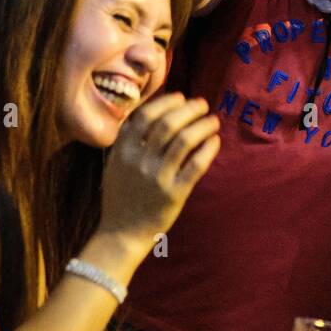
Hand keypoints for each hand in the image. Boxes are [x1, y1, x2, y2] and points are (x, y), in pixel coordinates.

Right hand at [97, 93, 220, 245]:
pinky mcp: (174, 193)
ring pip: (185, 141)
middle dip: (189, 109)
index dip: (166, 103)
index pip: (146, 116)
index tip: (181, 97)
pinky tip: (215, 141)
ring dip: (203, 125)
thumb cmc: (122, 196)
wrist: (121, 234)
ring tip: (213, 120)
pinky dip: (208, 149)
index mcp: (123, 151)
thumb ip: (129, 140)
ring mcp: (157, 178)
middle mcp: (139, 161)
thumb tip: (155, 111)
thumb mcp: (116, 165)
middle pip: (168, 124)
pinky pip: (196, 165)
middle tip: (202, 103)